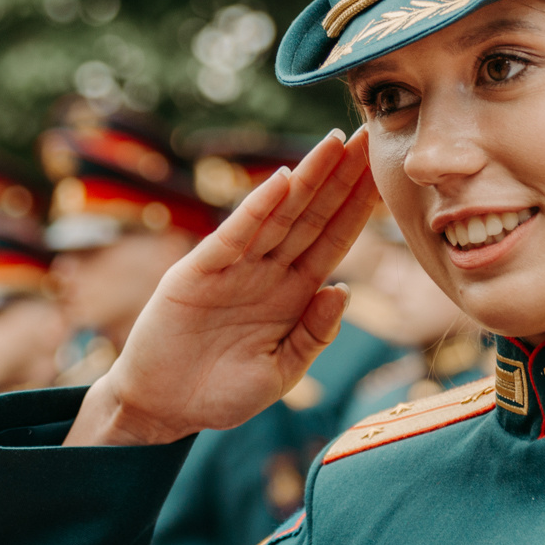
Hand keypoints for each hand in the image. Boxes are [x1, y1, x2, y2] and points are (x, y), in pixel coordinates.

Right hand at [70, 129, 377, 447]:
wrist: (161, 409)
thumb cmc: (220, 393)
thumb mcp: (280, 373)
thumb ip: (313, 335)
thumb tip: (343, 290)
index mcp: (293, 294)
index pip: (334, 241)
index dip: (358, 208)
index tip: (383, 173)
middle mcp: (267, 272)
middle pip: (312, 216)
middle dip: (340, 177)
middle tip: (367, 136)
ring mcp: (234, 268)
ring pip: (280, 215)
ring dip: (308, 178)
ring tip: (334, 143)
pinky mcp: (199, 272)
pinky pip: (234, 235)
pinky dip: (256, 208)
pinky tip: (281, 180)